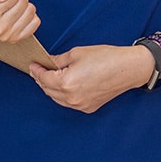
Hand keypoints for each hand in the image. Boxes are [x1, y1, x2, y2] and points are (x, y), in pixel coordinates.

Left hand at [28, 44, 150, 113]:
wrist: (128, 69)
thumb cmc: (105, 58)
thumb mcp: (77, 53)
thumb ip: (59, 60)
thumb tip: (48, 63)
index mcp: (66, 82)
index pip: (43, 78)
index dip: (36, 70)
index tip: (32, 65)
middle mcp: (71, 98)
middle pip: (48, 90)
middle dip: (41, 79)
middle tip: (38, 69)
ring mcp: (79, 105)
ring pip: (57, 99)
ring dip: (51, 88)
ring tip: (49, 77)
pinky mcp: (88, 108)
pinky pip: (69, 103)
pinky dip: (63, 95)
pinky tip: (64, 85)